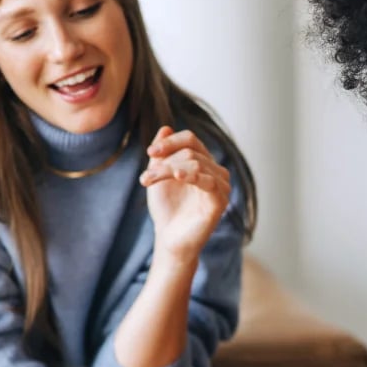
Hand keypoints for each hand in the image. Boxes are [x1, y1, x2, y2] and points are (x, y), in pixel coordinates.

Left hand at [140, 125, 230, 258]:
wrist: (169, 239)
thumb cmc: (166, 208)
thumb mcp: (159, 176)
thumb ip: (163, 153)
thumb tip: (166, 128)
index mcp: (203, 162)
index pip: (191, 140)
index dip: (170, 142)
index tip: (150, 152)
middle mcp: (216, 171)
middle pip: (190, 152)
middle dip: (164, 162)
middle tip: (145, 178)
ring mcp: (221, 186)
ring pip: (196, 163)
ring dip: (168, 170)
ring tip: (148, 182)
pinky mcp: (220, 201)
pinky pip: (209, 181)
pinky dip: (192, 176)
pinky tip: (177, 177)